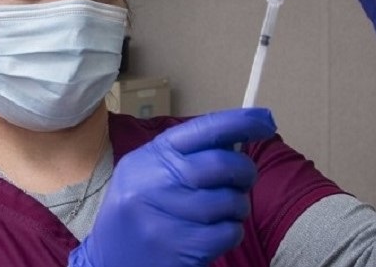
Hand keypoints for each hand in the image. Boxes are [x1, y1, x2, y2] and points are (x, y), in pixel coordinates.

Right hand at [68, 108, 276, 266]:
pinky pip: (227, 233)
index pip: (204, 129)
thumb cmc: (139, 208)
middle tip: (245, 179)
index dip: (241, 122)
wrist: (108, 259)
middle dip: (245, 171)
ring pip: (230, 202)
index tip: (266, 122)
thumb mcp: (151, 170)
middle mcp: (155, 181)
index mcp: (153, 155)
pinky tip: (214, 232)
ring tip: (223, 211)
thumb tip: (239, 139)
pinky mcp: (178, 249)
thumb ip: (189, 154)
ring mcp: (165, 217)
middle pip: (221, 165)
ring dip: (238, 206)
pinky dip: (231, 232)